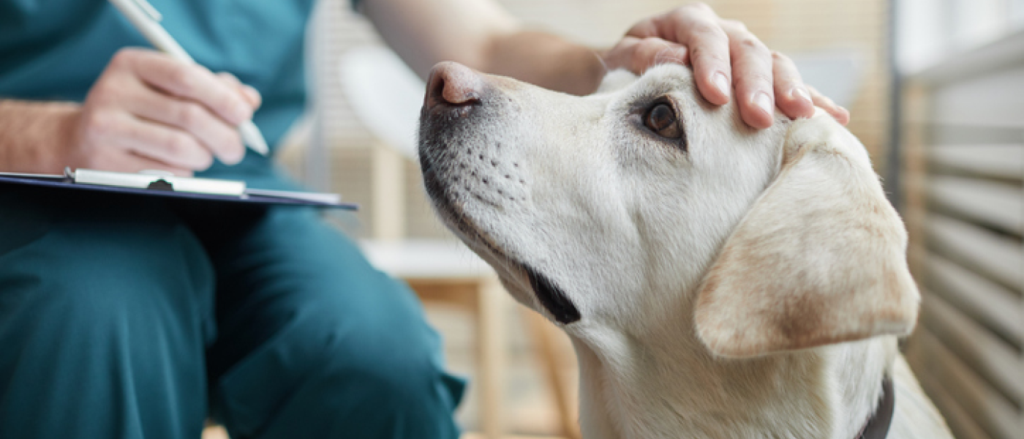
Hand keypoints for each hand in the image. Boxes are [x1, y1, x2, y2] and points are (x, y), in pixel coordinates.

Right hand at [64, 48, 260, 175]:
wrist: (82, 139)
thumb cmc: (141, 110)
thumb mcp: (169, 88)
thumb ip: (212, 88)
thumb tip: (249, 100)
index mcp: (131, 64)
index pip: (186, 77)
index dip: (222, 98)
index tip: (244, 115)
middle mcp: (113, 91)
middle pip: (189, 116)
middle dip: (225, 136)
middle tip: (235, 148)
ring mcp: (105, 128)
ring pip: (181, 148)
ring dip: (205, 156)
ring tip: (204, 155)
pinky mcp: (105, 162)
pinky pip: (166, 172)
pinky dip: (185, 172)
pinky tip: (178, 166)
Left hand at [604, 3, 848, 128]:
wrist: (631, 76)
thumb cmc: (625, 70)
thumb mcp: (622, 60)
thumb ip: (644, 57)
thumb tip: (676, 60)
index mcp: (687, 21)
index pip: (704, 37)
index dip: (712, 65)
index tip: (716, 96)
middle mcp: (724, 32)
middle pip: (748, 52)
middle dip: (756, 86)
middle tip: (758, 118)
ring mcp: (747, 54)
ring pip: (776, 65)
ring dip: (792, 91)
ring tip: (803, 117)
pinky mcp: (761, 78)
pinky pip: (792, 85)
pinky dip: (814, 100)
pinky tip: (836, 118)